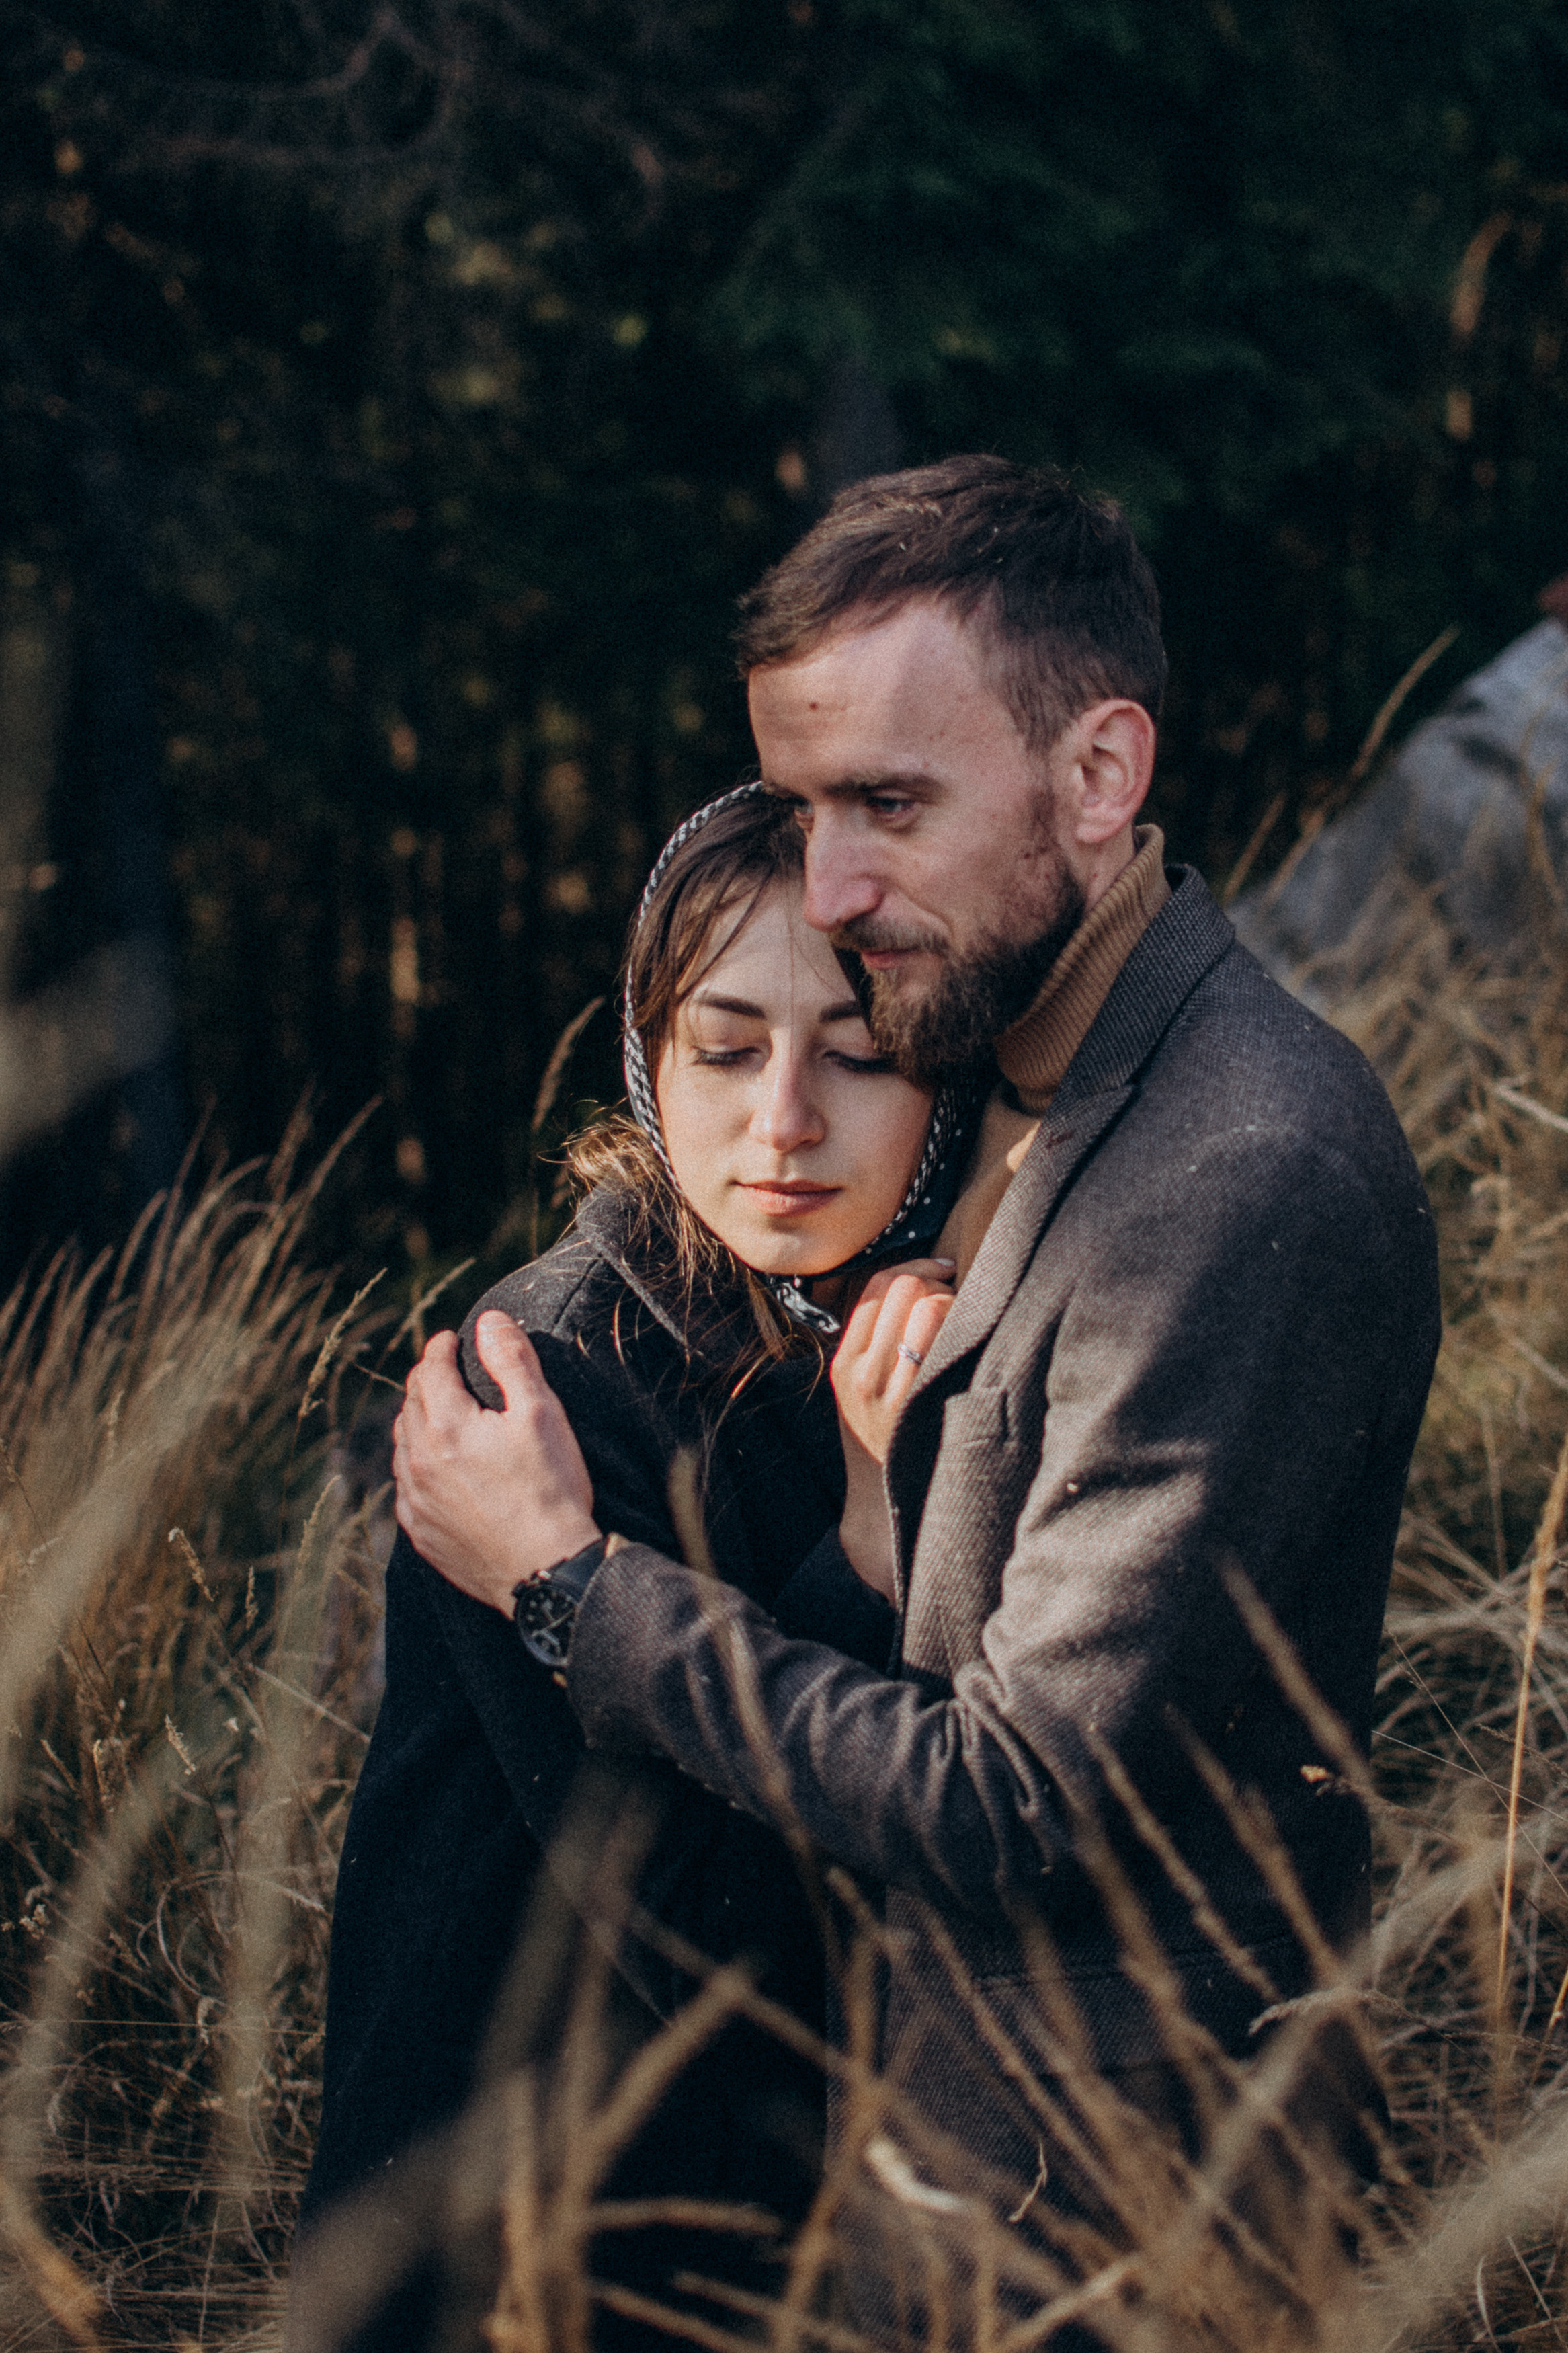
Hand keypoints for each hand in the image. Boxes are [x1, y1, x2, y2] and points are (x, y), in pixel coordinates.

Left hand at [393, 1311, 599, 1614]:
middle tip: (449, 1370)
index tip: (454, 1340)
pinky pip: (407, 1486)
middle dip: (429, 1379)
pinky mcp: (421, 1533)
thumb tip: (488, 1321)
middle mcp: (417, 1462)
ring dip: (419, 1422)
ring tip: (442, 1414)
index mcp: (445, 1426)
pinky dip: (418, 1466)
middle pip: (412, 1403)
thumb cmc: (551, 1491)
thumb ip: (511, 1361)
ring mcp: (415, 1501)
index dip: (443, 1347)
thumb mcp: (542, 1414)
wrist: (548, 1573)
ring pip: (404, 1445)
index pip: (431, 1369)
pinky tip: (438, 1468)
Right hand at [831, 1261, 954, 1601]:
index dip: (915, 1268)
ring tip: (965, 1327)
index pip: (877, 1285)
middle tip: (956, 1304)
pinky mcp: (922, 1402)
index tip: (942, 1272)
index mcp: (845, 1362)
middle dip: (937, 1283)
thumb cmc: (887, 1444)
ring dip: (955, 1304)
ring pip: (929, 1305)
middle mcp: (861, 1371)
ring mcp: (891, 1388)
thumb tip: (920, 1288)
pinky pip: (946, 1337)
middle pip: (904, 1285)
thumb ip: (878, 1346)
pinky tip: (976, 1342)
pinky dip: (964, 1327)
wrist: (884, 1510)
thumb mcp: (864, 1394)